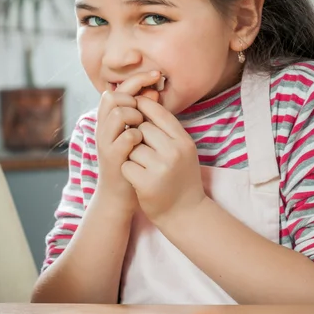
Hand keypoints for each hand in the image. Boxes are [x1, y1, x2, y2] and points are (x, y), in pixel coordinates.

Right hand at [96, 71, 161, 213]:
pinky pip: (127, 136)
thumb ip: (143, 114)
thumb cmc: (132, 163)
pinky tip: (143, 143)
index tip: (157, 75)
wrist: (120, 196)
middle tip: (145, 112)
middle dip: (133, 98)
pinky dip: (138, 136)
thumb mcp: (137, 135)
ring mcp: (105, 142)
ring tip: (143, 129)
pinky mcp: (112, 157)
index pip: (118, 88)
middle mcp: (102, 128)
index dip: (136, 79)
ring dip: (135, 116)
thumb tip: (154, 92)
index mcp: (108, 120)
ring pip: (118, 113)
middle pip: (113, 96)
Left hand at [121, 96, 205, 225]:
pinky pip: (127, 164)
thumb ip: (168, 129)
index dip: (143, 107)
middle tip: (144, 150)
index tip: (135, 109)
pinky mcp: (146, 183)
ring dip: (132, 154)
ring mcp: (160, 168)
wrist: (186, 213)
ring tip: (144, 167)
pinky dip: (129, 170)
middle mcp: (174, 152)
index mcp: (184, 141)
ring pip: (132, 146)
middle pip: (142, 128)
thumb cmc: (181, 177)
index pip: (158, 113)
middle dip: (137, 136)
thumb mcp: (183, 150)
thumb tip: (145, 99)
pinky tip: (139, 178)